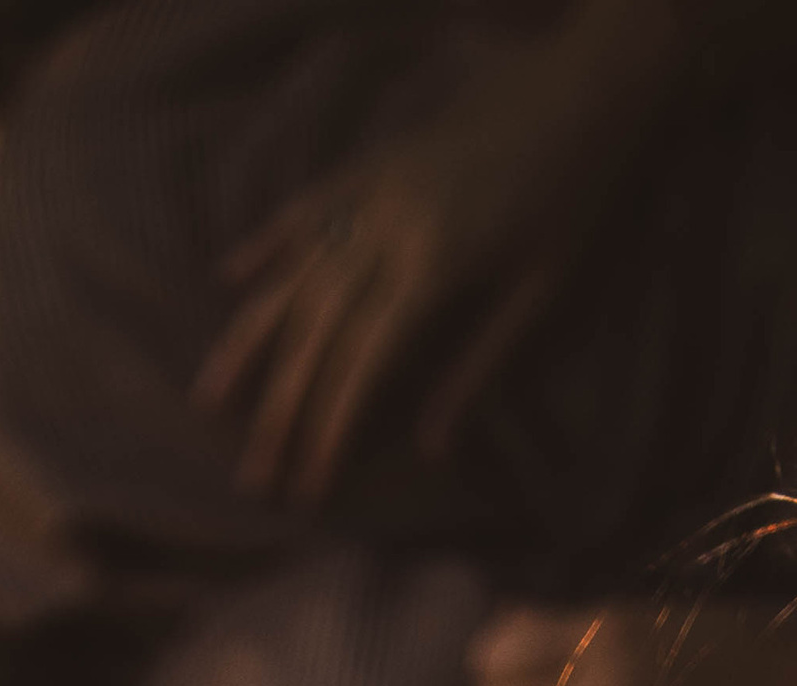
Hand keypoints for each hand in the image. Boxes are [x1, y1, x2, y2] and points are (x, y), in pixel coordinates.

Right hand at [196, 0, 681, 504]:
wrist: (588, 85)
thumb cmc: (580, 195)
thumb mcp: (544, 291)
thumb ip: (481, 365)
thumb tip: (432, 447)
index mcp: (437, 264)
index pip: (364, 364)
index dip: (330, 430)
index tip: (308, 488)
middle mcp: (389, 227)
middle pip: (316, 333)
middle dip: (280, 411)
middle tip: (253, 478)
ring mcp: (373, 191)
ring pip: (294, 276)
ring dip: (247, 343)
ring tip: (208, 400)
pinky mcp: (373, 163)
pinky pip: (307, 208)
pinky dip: (265, 242)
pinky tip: (227, 279)